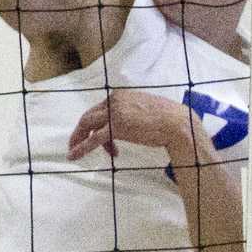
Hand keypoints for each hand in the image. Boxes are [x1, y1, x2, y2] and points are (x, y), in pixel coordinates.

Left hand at [68, 90, 204, 163]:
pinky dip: (81, 147)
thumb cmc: (167, 119)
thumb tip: (126, 123)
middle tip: (77, 144)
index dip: (97, 125)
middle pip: (89, 116)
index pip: (100, 110)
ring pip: (88, 125)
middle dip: (83, 132)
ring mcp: (114, 113)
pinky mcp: (116, 127)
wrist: (179, 124)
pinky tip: (73, 156)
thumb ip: (130, 112)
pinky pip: (93, 139)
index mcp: (120, 95)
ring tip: (75, 152)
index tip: (106, 142)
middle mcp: (114, 100)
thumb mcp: (143, 109)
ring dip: (80, 140)